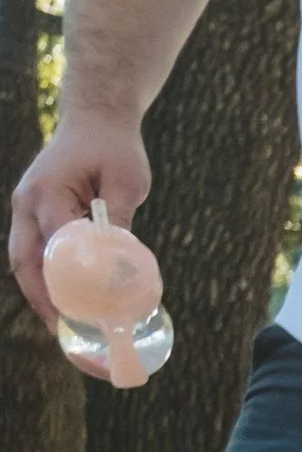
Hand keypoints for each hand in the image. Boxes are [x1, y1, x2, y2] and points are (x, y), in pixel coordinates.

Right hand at [10, 110, 152, 337]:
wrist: (96, 119)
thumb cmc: (114, 147)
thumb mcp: (127, 181)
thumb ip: (121, 220)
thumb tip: (124, 263)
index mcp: (47, 193)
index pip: (54, 246)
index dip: (67, 283)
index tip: (83, 312)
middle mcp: (28, 203)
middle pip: (25, 260)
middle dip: (42, 298)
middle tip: (63, 332)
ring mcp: (28, 208)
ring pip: (25, 259)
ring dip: (41, 292)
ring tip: (62, 326)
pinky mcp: (37, 213)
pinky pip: (37, 251)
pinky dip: (48, 277)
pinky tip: (66, 300)